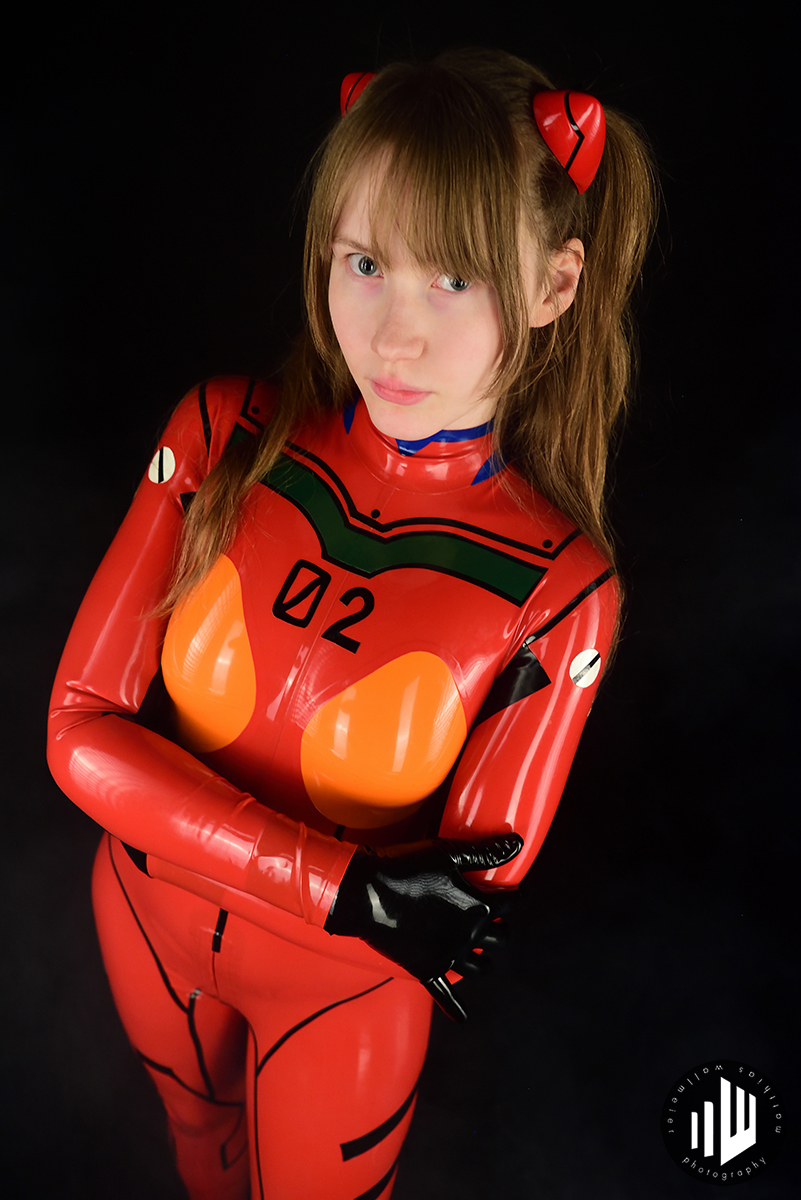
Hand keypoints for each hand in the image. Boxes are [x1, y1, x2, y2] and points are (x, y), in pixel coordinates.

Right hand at [324, 834, 522, 1020]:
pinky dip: (454, 1007)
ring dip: (485, 959)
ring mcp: (448, 955)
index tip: (513, 894)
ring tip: (482, 951)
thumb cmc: (406, 867)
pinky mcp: (426, 969)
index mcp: (478, 905)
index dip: (515, 897)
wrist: (364, 891)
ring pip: (480, 967)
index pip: (512, 904)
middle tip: (494, 919)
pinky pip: (444, 994)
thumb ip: (485, 852)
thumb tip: (517, 844)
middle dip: (501, 927)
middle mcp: (469, 935)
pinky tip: (462, 1017)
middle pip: (500, 938)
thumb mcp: (448, 852)